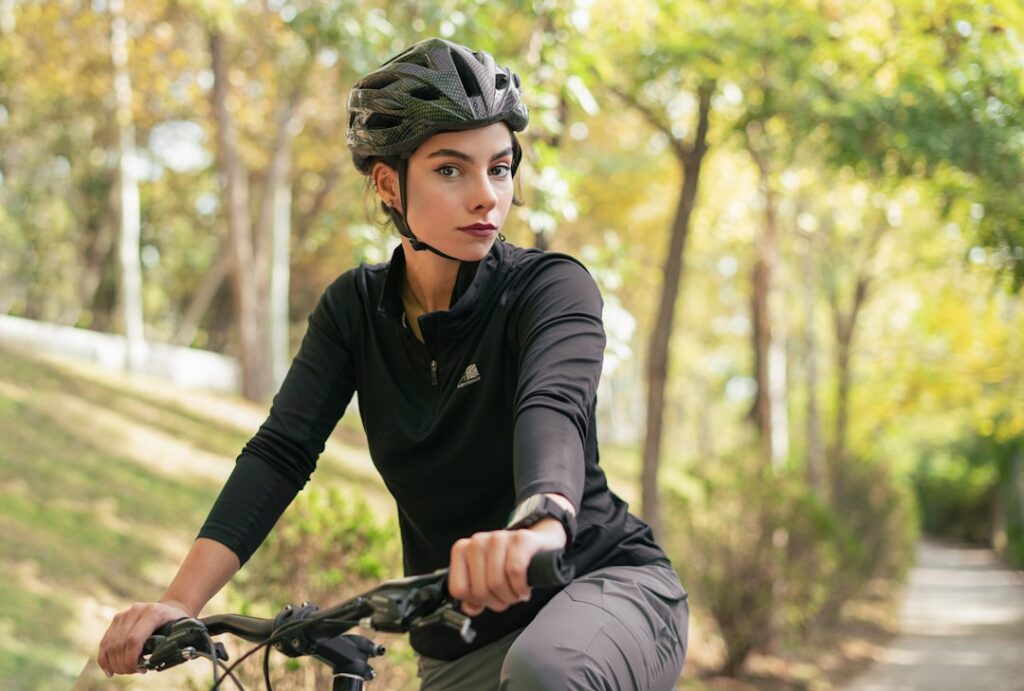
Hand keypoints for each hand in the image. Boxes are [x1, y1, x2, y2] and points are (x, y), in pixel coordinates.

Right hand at [97, 600, 190, 676]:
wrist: (170, 608)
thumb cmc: (176, 623)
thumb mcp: (179, 631)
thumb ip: (170, 644)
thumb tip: (159, 663)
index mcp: (153, 613)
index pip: (134, 639)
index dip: (132, 659)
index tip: (140, 670)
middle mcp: (136, 611)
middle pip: (120, 644)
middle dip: (124, 664)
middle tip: (134, 671)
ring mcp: (124, 614)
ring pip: (111, 644)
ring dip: (115, 663)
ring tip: (127, 671)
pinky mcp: (116, 619)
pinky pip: (105, 642)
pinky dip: (104, 659)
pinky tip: (110, 671)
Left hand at [448, 517, 567, 616]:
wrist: (536, 547)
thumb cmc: (507, 564)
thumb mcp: (485, 580)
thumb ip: (473, 597)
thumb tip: (471, 608)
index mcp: (462, 550)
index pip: (459, 590)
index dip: (477, 602)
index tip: (488, 599)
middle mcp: (477, 541)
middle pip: (480, 590)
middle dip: (497, 602)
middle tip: (507, 598)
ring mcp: (499, 537)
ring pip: (497, 582)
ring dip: (510, 596)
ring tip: (516, 593)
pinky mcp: (520, 538)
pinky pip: (515, 571)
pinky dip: (520, 587)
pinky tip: (524, 589)